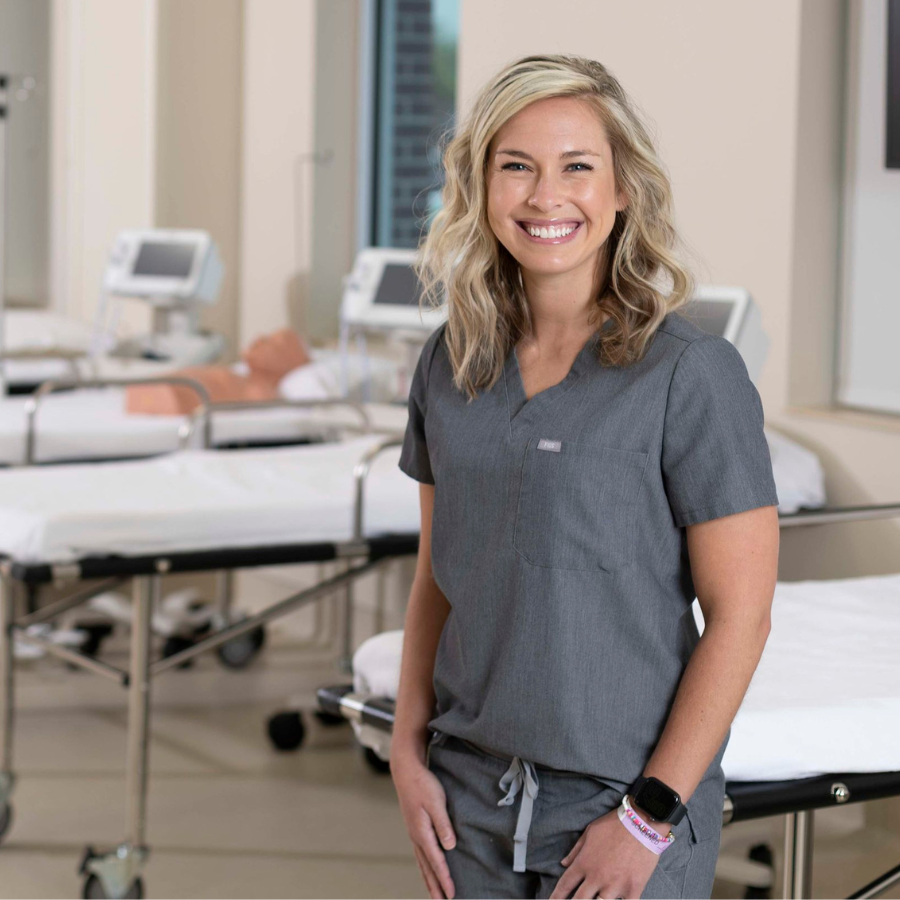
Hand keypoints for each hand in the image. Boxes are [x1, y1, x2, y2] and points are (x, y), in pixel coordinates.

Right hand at [391, 747, 456, 898]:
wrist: (405, 770)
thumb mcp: (436, 802)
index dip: (445, 879)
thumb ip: (443, 824)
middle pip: (427, 868)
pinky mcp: (415, 827)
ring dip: (429, 880)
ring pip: (422, 862)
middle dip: (435, 887)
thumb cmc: (422, 783)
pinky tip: (428, 868)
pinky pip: (420, 853)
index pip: (436, 861)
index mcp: (422, 832)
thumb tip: (450, 847)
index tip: (452, 894)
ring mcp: (414, 832)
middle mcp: (416, 836)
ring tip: (435, 895)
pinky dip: (425, 866)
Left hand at [549, 805, 658, 898]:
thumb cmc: (614, 825)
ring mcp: (615, 886)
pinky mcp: (633, 889)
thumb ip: (576, 850)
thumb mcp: (590, 832)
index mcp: (584, 863)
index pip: (565, 885)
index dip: (556, 897)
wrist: (642, 823)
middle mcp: (597, 877)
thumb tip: (564, 863)